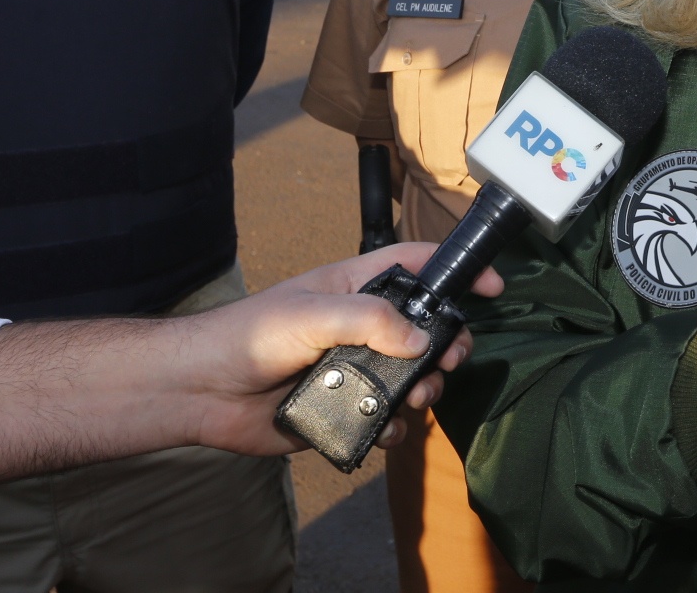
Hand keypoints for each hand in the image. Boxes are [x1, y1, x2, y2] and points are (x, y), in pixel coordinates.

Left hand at [178, 244, 505, 456]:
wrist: (203, 392)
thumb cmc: (250, 335)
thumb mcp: (314, 313)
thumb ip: (372, 320)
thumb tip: (423, 338)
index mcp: (356, 288)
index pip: (417, 267)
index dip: (456, 270)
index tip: (493, 285)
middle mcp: (361, 328)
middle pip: (427, 328)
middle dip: (448, 342)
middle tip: (450, 358)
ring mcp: (354, 370)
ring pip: (413, 378)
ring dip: (424, 389)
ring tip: (415, 398)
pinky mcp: (343, 411)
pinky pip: (385, 421)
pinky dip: (393, 428)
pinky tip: (384, 429)